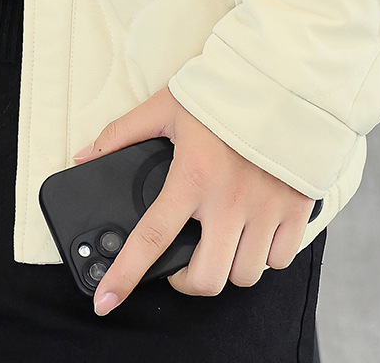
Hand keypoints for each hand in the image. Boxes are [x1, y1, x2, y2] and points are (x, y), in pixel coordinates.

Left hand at [72, 87, 316, 315]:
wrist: (282, 79)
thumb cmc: (222, 92)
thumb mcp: (166, 107)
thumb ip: (122, 133)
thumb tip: (84, 155)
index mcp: (191, 177)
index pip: (151, 238)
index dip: (125, 274)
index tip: (106, 301)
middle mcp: (228, 201)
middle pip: (205, 277)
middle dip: (188, 281)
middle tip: (183, 263)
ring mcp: (265, 209)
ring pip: (243, 275)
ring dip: (227, 268)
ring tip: (220, 244)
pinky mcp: (295, 209)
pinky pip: (279, 261)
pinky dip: (264, 257)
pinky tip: (253, 235)